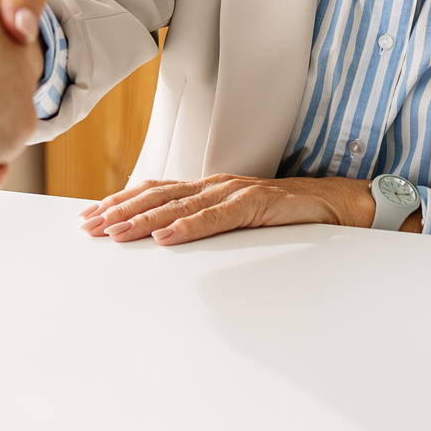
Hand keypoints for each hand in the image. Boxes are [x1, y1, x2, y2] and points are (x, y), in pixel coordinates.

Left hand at [80, 173, 417, 244]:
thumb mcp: (240, 224)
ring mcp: (237, 192)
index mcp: (210, 190)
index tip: (90, 217)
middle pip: (158, 196)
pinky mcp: (260, 203)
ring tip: (116, 232)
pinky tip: (166, 236)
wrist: (341, 205)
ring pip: (181, 204)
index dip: (121, 203)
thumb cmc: (291, 218)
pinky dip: (189, 226)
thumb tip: (169, 244)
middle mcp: (218, 185)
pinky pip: (218, 217)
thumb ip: (209, 227)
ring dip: (144, 218)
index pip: (155, 193)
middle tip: (89, 226)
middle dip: (120, 211)